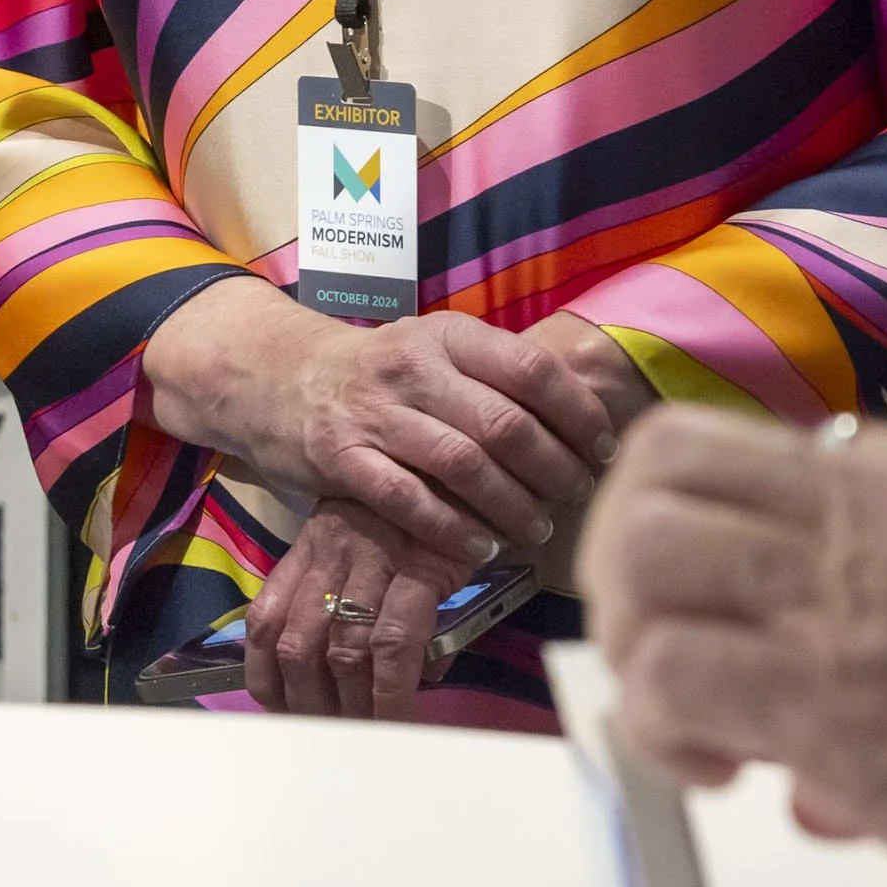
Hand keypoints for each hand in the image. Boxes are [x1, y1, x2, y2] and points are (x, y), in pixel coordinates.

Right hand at [142, 288, 630, 711]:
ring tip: (537, 529)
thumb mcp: (438, 350)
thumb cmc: (383, 372)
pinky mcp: (342, 459)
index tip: (605, 447)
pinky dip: (452, 531)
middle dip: (553, 468)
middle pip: (504, 424)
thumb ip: (495, 373)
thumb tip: (581, 411)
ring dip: (510, 505)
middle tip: (577, 496)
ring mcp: (376, 414)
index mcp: (450, 336)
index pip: (532, 369)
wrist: (282, 378)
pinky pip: (410, 502)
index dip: (578, 413)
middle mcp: (415, 369)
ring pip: (462, 465)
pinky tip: (481, 550)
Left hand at [586, 408, 886, 886]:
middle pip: (668, 462)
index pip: (778, 455)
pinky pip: (665, 671)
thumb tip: (834, 742)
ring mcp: (857, 590)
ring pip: (640, 549)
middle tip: (674, 654)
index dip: (738, 545)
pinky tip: (720, 776)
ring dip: (632, 641)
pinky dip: (660, 727)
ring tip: (691, 725)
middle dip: (631, 563)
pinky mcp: (832, 699)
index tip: (769, 632)